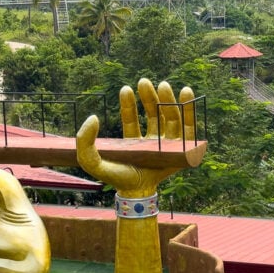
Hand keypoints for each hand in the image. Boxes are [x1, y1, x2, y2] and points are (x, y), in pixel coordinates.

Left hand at [76, 79, 194, 195]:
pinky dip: (189, 111)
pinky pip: (188, 128)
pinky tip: (186, 94)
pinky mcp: (181, 149)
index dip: (129, 105)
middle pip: (153, 115)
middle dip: (149, 97)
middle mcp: (152, 143)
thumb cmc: (116, 178)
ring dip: (168, 100)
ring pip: (170, 118)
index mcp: (134, 144)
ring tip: (163, 84)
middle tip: (144, 81)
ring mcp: (167, 146)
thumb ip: (84, 141)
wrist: (136, 191)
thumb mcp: (92, 160)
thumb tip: (93, 118)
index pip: (132, 120)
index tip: (125, 89)